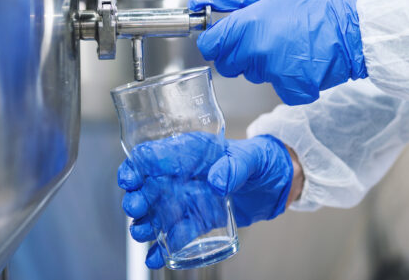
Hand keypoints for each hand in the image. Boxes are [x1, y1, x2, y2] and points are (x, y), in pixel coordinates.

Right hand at [118, 133, 292, 268]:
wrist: (278, 183)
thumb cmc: (262, 159)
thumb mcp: (252, 158)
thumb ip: (235, 167)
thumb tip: (217, 182)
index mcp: (190, 152)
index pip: (153, 155)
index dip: (136, 166)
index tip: (130, 179)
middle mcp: (182, 176)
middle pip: (147, 186)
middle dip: (136, 198)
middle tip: (137, 208)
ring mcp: (187, 199)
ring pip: (156, 213)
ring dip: (145, 224)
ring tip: (143, 233)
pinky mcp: (198, 220)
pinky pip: (175, 234)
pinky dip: (162, 247)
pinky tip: (155, 257)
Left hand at [189, 0, 366, 104]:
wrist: (351, 29)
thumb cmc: (312, 7)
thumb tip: (199, 1)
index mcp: (247, 25)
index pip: (209, 46)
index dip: (215, 42)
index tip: (224, 38)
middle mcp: (256, 51)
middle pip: (226, 65)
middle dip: (238, 55)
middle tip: (262, 40)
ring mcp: (273, 73)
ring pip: (251, 75)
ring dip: (262, 65)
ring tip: (287, 47)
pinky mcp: (290, 89)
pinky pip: (276, 88)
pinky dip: (286, 80)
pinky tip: (300, 63)